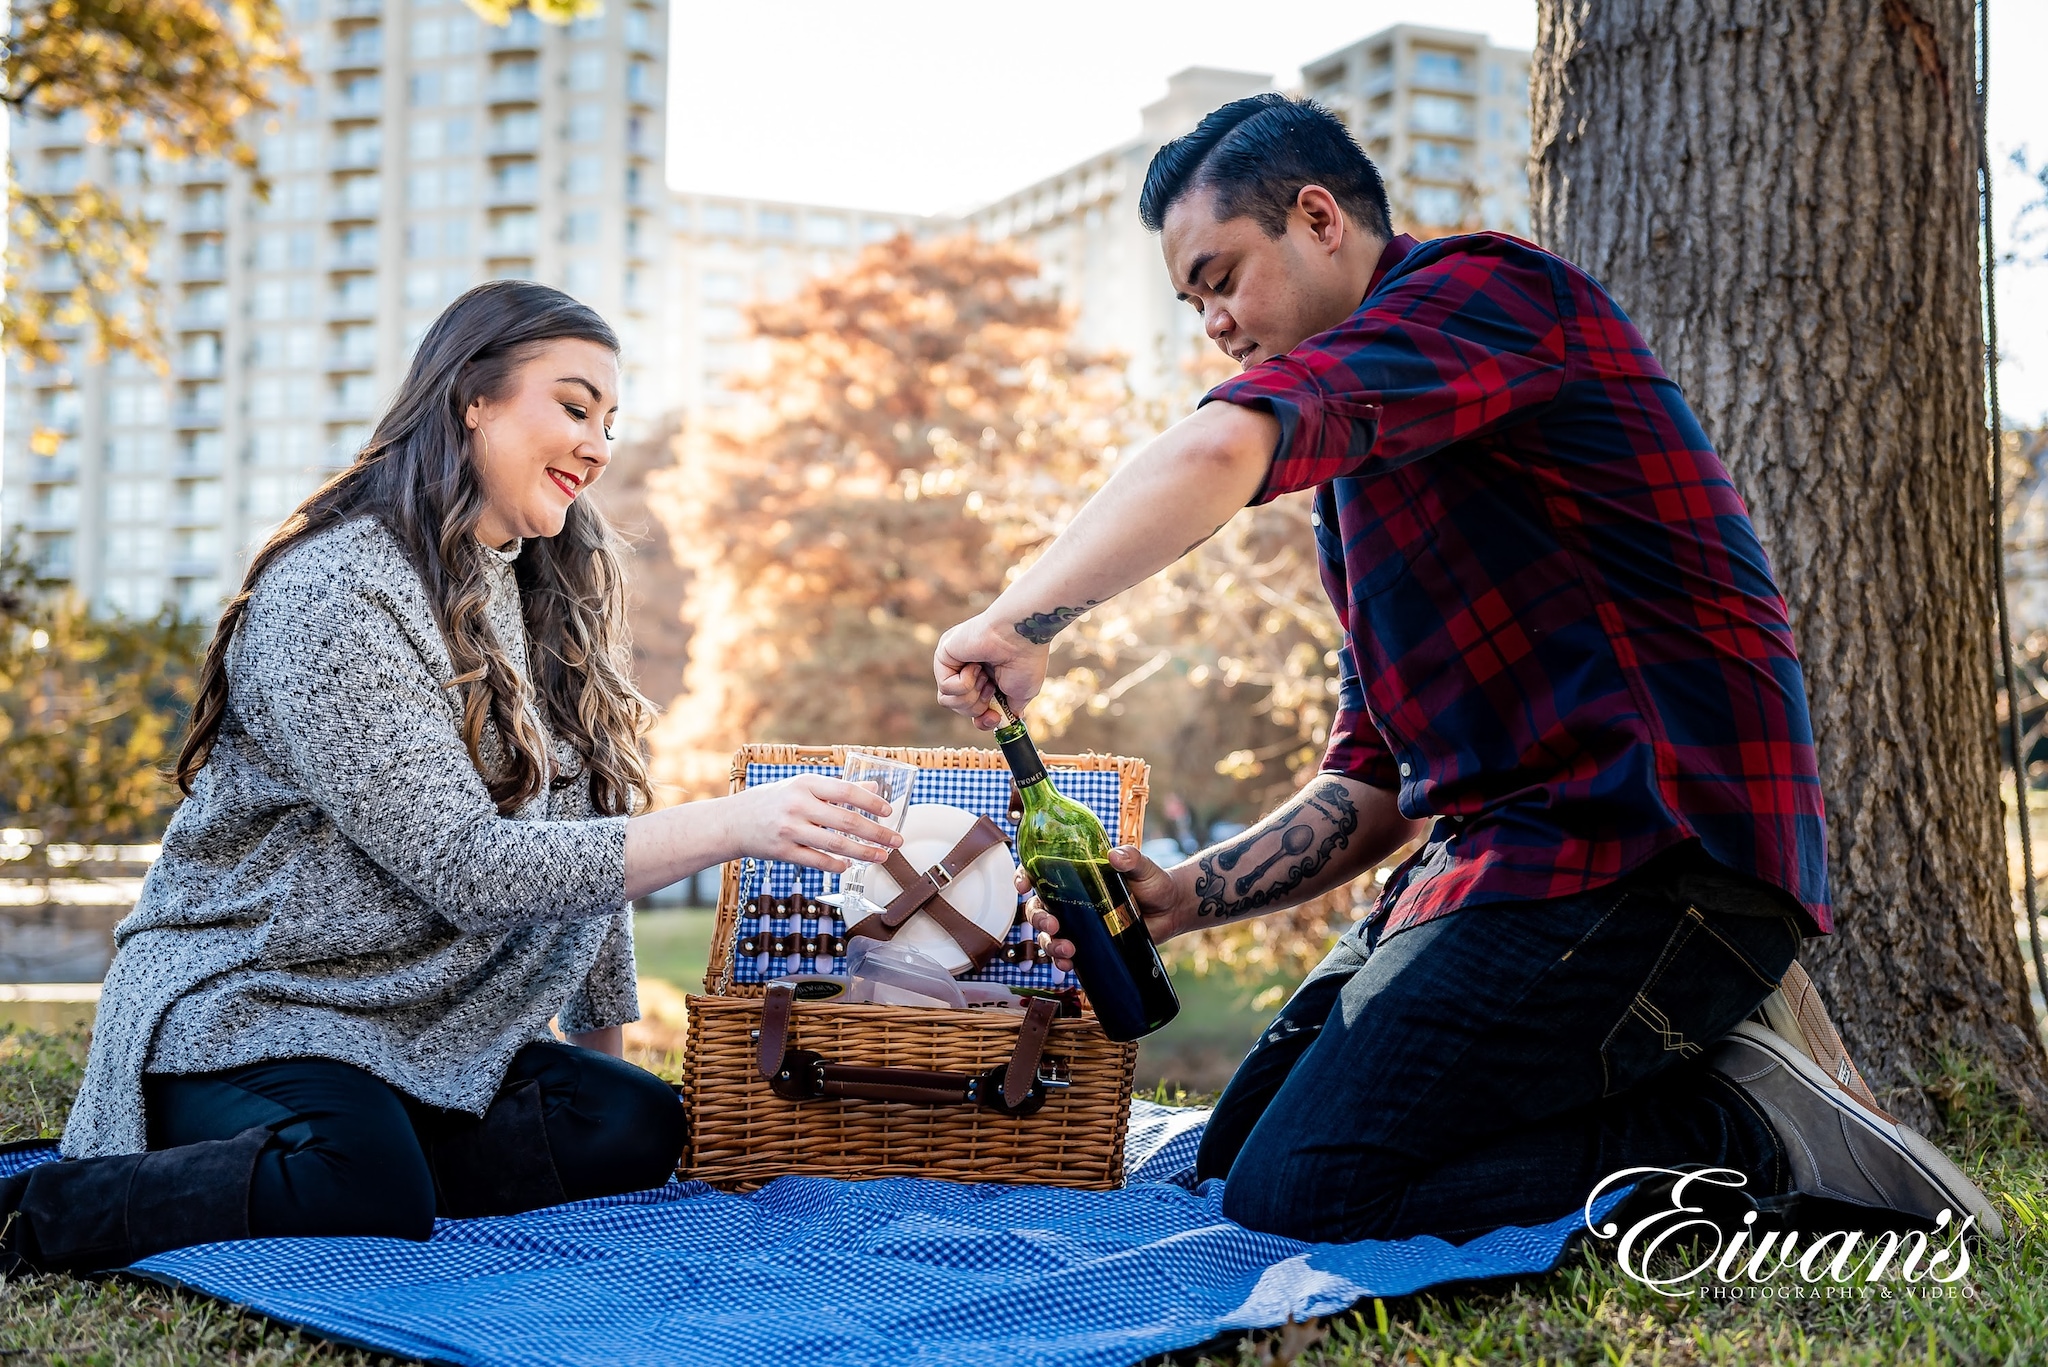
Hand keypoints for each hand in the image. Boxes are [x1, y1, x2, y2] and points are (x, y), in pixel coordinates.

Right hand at [716, 774, 902, 873]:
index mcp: (805, 783)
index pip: (846, 791)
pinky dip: (836, 865)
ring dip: (863, 853)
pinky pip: (816, 861)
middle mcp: (798, 804)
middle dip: (876, 833)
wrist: (733, 821)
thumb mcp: (803, 786)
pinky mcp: (782, 851)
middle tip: (897, 841)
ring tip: (881, 857)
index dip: (871, 802)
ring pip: (835, 844)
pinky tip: (848, 866)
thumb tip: (874, 789)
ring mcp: (789, 829)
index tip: (889, 812)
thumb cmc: (774, 801)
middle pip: (846, 821)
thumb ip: (837, 789)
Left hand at [934, 612, 1048, 729]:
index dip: (981, 719)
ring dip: (971, 696)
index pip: (970, 707)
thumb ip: (1009, 709)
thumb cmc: (1025, 659)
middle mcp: (965, 668)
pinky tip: (976, 665)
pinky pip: (946, 687)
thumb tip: (1001, 720)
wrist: (1021, 635)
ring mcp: (953, 662)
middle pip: (958, 707)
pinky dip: (966, 682)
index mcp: (984, 675)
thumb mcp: (1021, 694)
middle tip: (992, 688)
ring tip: (985, 677)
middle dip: (977, 706)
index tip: (994, 718)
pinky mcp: (943, 655)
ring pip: (948, 701)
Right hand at [1022, 845, 1187, 973]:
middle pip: (1037, 908)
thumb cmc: (1154, 883)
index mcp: (1075, 875)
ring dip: (1049, 945)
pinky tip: (1069, 966)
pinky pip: (1066, 956)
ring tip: (1068, 952)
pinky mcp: (1090, 944)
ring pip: (1048, 936)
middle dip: (1038, 919)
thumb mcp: (1143, 868)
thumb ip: (1131, 859)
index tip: (1022, 885)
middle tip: (1053, 926)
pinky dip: (1062, 963)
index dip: (1023, 877)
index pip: (1039, 873)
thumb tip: (1116, 856)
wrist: (1171, 910)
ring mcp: (1079, 924)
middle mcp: (1070, 899)